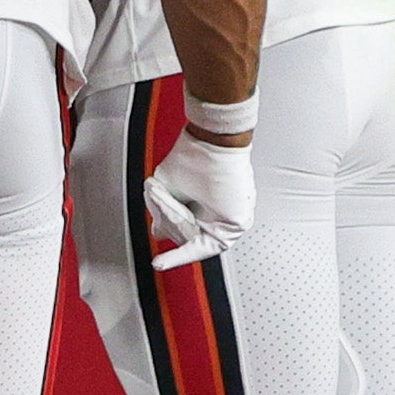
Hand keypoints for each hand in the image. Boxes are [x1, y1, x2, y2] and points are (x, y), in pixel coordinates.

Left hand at [145, 112, 254, 260]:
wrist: (215, 130)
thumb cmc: (202, 158)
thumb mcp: (171, 191)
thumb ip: (165, 218)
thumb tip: (159, 231)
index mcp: (230, 225)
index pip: (198, 248)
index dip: (176, 257)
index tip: (159, 263)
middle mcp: (236, 220)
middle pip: (192, 233)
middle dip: (171, 217)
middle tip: (161, 195)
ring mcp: (233, 207)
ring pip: (195, 220)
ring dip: (177, 206)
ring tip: (167, 186)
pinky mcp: (227, 195)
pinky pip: (201, 207)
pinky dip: (185, 201)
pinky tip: (176, 188)